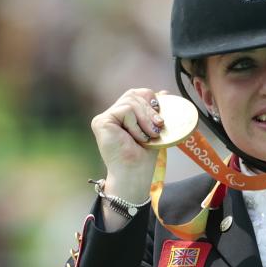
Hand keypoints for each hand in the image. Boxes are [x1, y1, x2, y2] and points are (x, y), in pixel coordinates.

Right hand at [90, 88, 166, 202]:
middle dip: (150, 109)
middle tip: (159, 125)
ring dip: (146, 119)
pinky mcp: (101, 121)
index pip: (136, 94)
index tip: (160, 118)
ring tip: (150, 135)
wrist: (134, 174)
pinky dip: (136, 124)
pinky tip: (137, 138)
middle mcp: (111, 115)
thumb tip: (164, 92)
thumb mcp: (152, 129)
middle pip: (133, 94)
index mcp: (121, 115)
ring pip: (131, 101)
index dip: (150, 100)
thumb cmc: (143, 157)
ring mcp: (104, 118)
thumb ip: (154, 112)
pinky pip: (125, 110)